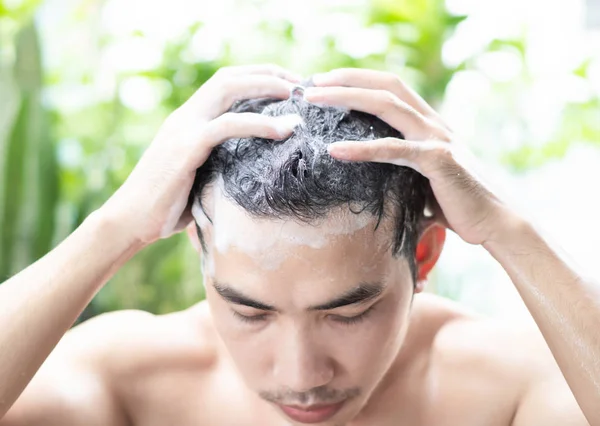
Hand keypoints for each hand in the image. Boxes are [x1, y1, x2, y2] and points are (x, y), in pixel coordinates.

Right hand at [102, 64, 303, 244]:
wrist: (130, 221)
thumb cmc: (168, 206)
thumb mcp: (200, 177)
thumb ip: (221, 164)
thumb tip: (256, 172)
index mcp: (189, 120)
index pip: (224, 83)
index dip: (257, 77)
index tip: (288, 84)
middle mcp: (185, 116)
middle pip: (229, 77)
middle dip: (267, 73)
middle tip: (300, 82)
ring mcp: (183, 129)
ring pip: (227, 90)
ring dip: (265, 86)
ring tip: (296, 94)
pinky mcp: (185, 147)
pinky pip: (226, 126)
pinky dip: (258, 123)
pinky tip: (283, 130)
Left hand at [304, 68, 515, 245]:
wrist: (495, 221)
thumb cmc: (458, 203)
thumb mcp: (425, 178)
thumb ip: (403, 169)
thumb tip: (374, 181)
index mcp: (428, 124)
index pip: (391, 88)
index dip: (359, 80)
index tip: (326, 82)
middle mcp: (433, 123)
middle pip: (385, 87)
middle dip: (346, 79)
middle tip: (310, 83)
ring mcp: (436, 139)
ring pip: (387, 106)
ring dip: (346, 99)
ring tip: (313, 99)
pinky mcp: (438, 161)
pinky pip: (394, 150)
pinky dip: (361, 149)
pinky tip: (334, 150)